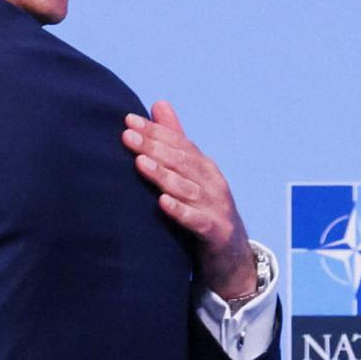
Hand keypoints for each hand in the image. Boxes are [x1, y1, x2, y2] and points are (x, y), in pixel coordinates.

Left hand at [122, 101, 256, 299]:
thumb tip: (158, 103)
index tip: (128, 121)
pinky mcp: (216, 232)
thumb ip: (175, 141)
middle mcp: (212, 182)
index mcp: (204, 166)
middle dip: (154, 147)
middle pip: (181, 161)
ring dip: (164, 175)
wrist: (232, 256)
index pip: (178, 143)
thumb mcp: (190, 174)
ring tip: (141, 163)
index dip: (154, 131)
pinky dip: (181, 211)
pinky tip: (163, 203)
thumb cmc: (205, 210)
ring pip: (188, 188)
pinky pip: (197, 220)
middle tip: (127, 137)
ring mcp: (216, 207)